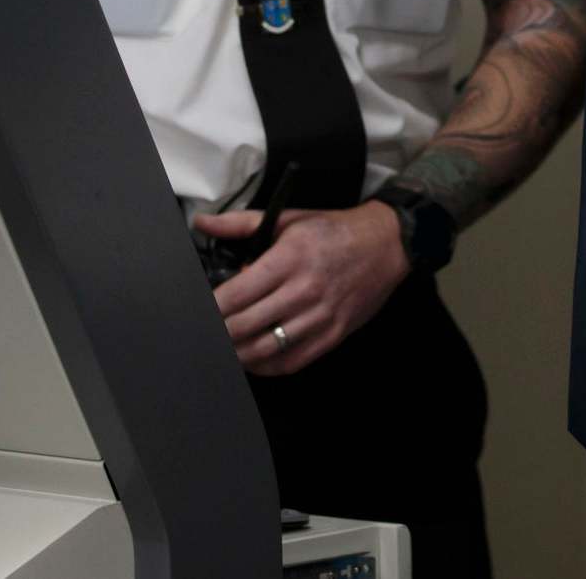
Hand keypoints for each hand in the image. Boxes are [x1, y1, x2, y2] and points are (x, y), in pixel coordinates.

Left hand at [192, 202, 409, 375]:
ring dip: (238, 353)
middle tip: (207, 331)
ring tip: (225, 346)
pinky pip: (293, 362)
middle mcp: (303, 291)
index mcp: (289, 259)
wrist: (386, 245)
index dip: (211, 308)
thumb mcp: (288, 219)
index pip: (236, 294)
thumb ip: (240, 224)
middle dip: (219, 332)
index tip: (199, 310)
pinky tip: (254, 359)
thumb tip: (203, 222)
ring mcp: (320, 317)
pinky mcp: (333, 335)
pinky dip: (267, 366)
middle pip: (246, 326)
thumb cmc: (334, 231)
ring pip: (266, 349)